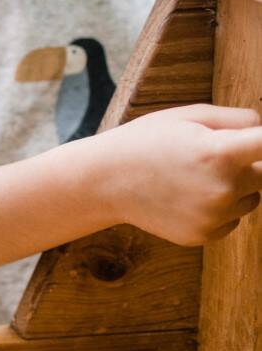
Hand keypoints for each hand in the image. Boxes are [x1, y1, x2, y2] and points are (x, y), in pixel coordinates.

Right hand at [97, 104, 261, 245]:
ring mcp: (214, 216)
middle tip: (211, 154)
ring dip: (237, 187)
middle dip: (248, 163)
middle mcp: (223, 189)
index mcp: (220, 152)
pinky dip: (220, 207)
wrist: (104, 180)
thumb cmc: (147, 140)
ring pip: (252, 198)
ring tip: (193, 176)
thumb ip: (239, 119)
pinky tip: (186, 195)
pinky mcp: (205, 235)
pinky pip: (232, 218)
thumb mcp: (189, 115)